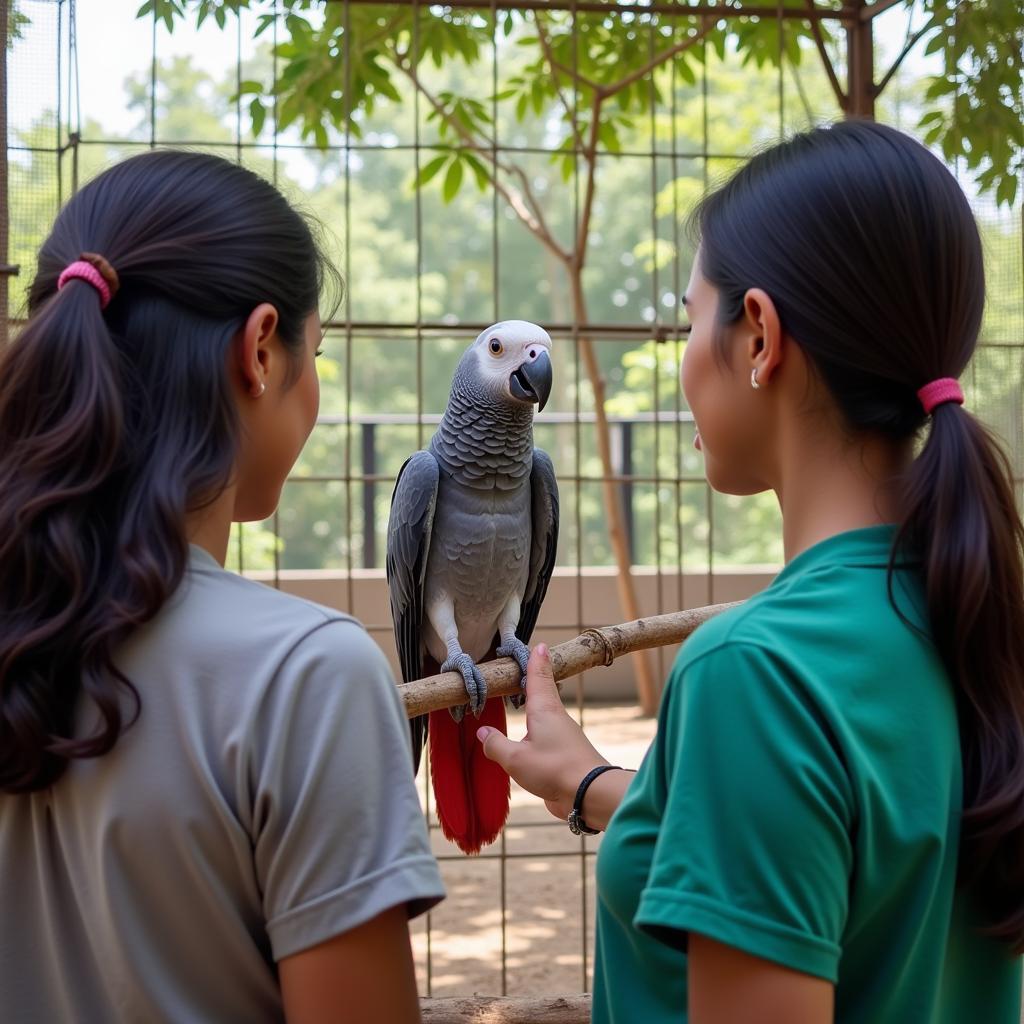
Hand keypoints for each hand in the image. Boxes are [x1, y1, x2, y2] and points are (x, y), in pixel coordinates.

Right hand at [477, 642, 608, 820]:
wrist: (589, 793)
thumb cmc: (553, 769)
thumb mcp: (515, 758)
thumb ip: (496, 745)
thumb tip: (483, 732)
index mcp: (544, 710)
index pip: (537, 679)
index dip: (536, 662)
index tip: (539, 645)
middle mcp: (556, 718)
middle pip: (545, 692)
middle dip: (538, 679)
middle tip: (532, 665)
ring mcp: (563, 736)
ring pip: (548, 714)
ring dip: (538, 704)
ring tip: (527, 699)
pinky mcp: (566, 754)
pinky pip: (548, 735)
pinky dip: (538, 729)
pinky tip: (532, 737)